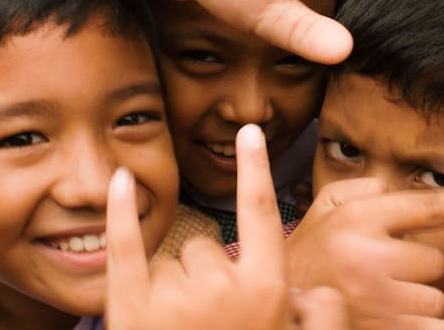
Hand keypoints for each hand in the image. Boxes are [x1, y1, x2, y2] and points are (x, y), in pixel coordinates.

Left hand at [106, 124, 348, 329]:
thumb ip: (323, 320)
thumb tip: (320, 291)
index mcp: (267, 292)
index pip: (262, 213)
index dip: (256, 169)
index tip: (252, 132)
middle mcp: (223, 287)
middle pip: (212, 246)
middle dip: (211, 277)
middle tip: (213, 326)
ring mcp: (174, 298)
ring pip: (176, 259)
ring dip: (177, 287)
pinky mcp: (130, 310)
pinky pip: (126, 248)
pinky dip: (120, 213)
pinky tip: (121, 181)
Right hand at [285, 178, 443, 328]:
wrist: (268, 309)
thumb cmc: (301, 259)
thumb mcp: (320, 211)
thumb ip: (358, 190)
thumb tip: (390, 184)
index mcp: (358, 220)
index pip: (425, 207)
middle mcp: (368, 257)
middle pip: (432, 261)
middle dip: (415, 269)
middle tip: (382, 274)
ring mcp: (376, 299)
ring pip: (432, 298)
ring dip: (414, 301)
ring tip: (378, 301)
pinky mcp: (383, 328)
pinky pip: (434, 329)